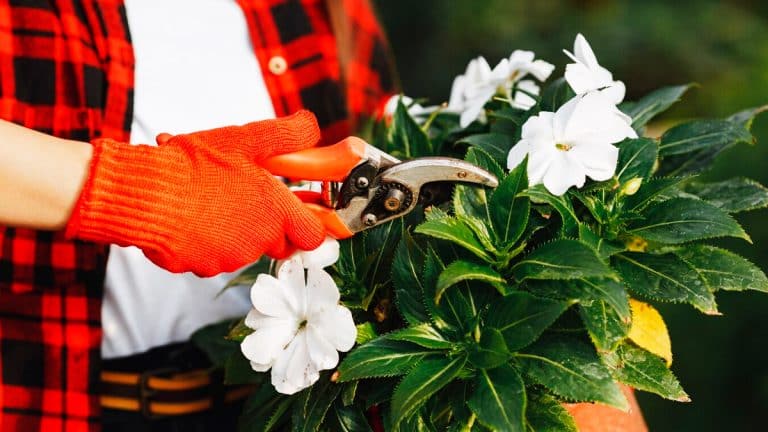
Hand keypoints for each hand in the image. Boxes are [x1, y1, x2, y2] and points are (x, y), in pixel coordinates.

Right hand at [65, 110, 325, 276]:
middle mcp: (258, 240)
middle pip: (279, 243)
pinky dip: (207, 241)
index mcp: (275, 211)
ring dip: (235, 230)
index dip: (307, 224)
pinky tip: (192, 216)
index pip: (313, 236)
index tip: (298, 213)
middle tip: (247, 200)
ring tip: (211, 200)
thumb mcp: (246, 139)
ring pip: (245, 249)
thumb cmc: (194, 164)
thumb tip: (310, 126)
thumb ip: (287, 135)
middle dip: (270, 226)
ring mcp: (231, 258)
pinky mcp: (203, 268)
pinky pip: (214, 257)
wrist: (144, 192)